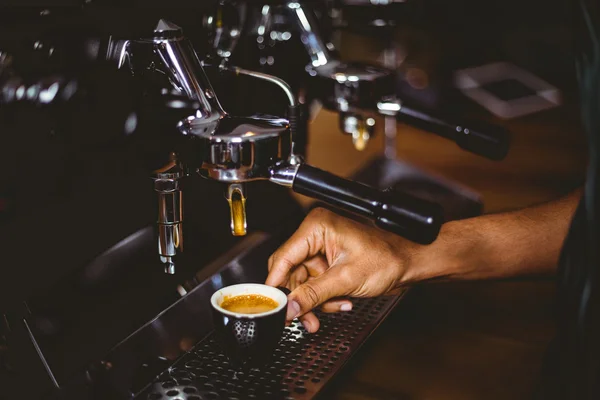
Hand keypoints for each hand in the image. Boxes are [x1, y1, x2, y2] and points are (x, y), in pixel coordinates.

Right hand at [266, 208, 419, 332]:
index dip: (277, 284)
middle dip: (301, 297)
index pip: (284, 257)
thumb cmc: (387, 258)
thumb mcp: (345, 279)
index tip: (274, 306)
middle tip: (303, 317)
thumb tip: (289, 307)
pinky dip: (326, 298)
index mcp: (316, 227)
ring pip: (303, 283)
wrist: (410, 263)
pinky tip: (342, 300)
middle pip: (291, 273)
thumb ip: (313, 294)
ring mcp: (322, 249)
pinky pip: (316, 285)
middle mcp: (316, 235)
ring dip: (316, 301)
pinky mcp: (329, 262)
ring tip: (335, 307)